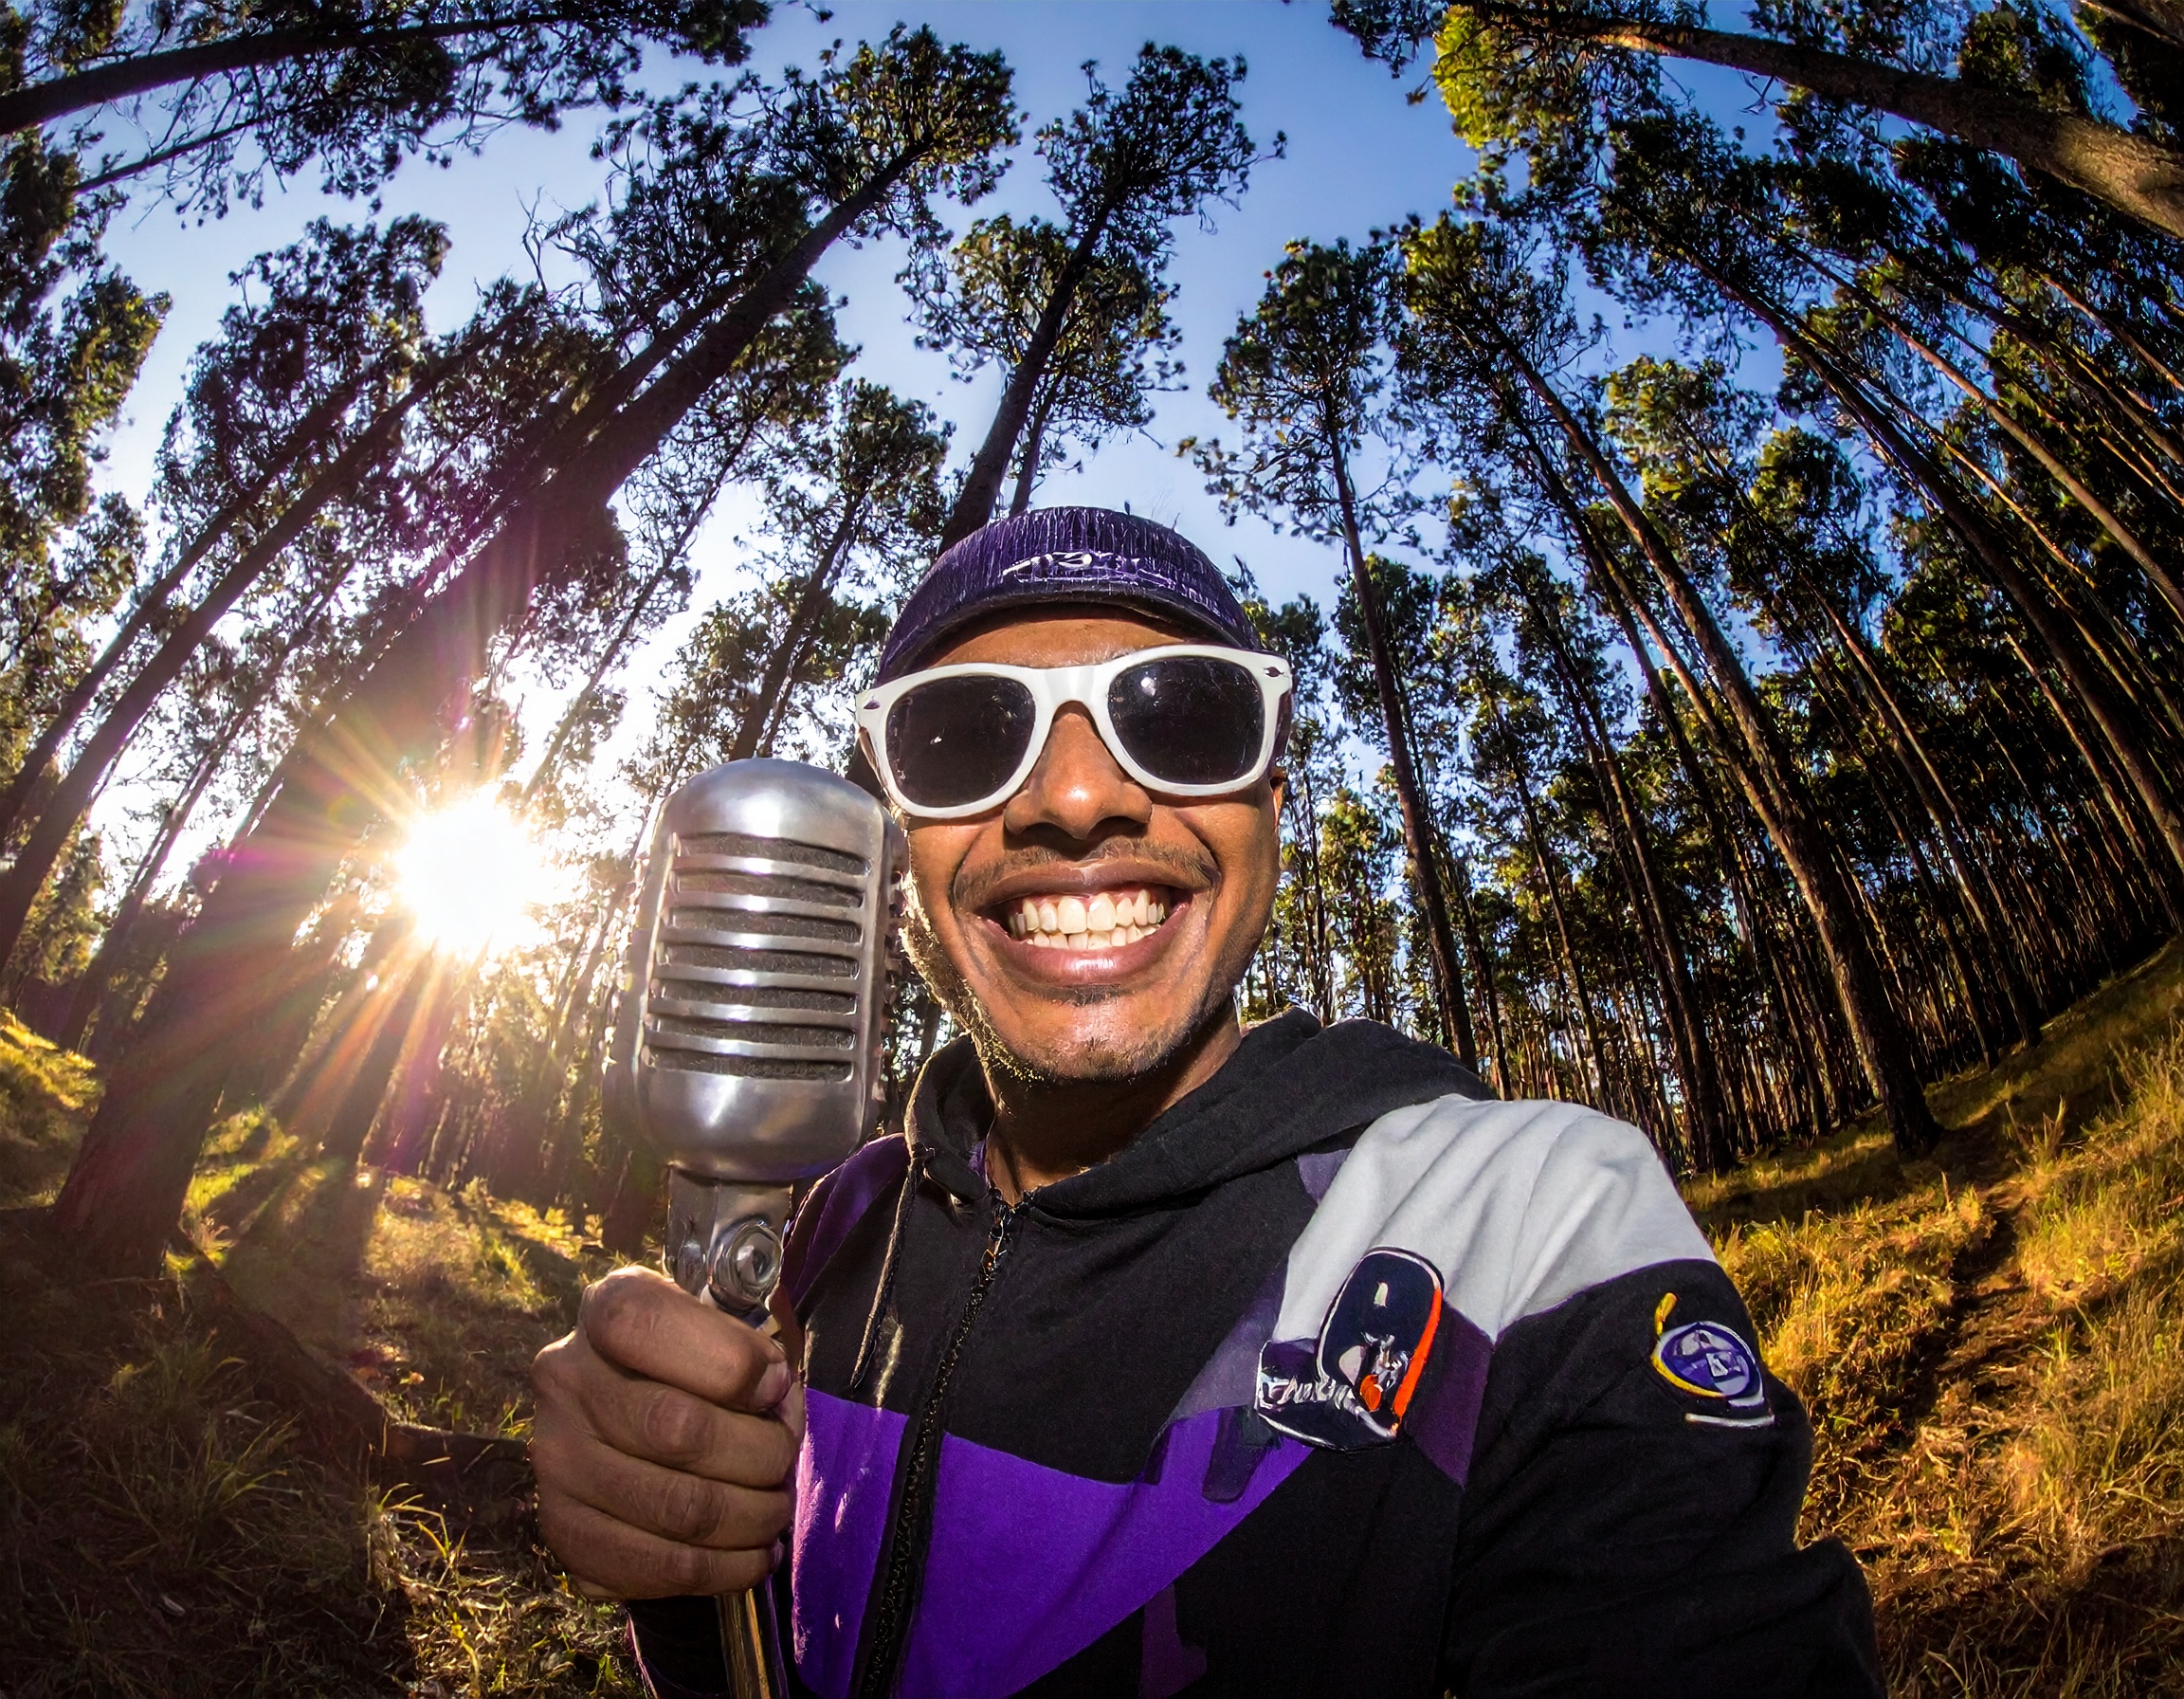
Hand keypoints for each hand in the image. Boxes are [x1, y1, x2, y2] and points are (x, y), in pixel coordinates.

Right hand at [532, 1265, 801, 1599]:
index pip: (645, 1325)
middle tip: (784, 1458)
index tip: (776, 1385)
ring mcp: (554, 1459)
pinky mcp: (561, 1530)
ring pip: (676, 1508)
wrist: (645, 1417)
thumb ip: (756, 1343)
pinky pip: (656, 1567)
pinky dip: (723, 1569)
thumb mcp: (731, 1324)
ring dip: (750, 1517)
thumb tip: (775, 1393)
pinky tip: (752, 1555)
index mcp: (606, 1309)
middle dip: (759, 1452)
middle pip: (675, 1429)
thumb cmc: (705, 1362)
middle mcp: (563, 1379)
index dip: (729, 1361)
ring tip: (775, 1510)